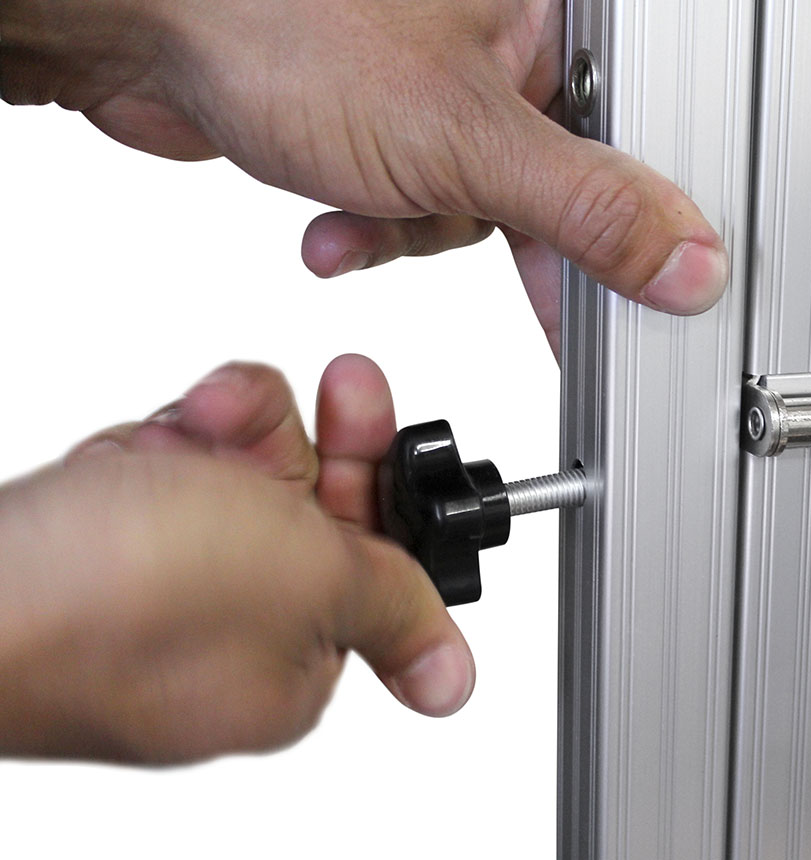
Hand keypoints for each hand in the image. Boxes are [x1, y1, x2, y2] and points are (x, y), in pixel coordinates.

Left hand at [0, 0, 728, 354]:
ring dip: (421, 231)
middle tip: (480, 250)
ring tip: (375, 207)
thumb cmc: (286, 20)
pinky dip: (379, 229)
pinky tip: (341, 218)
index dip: (630, 228)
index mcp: (551, 20)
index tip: (630, 294)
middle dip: (495, 231)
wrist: (143, 27)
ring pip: (481, 211)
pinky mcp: (389, 130)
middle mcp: (503, 49)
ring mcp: (442, 92)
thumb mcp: (470, 141)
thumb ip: (587, 210)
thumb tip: (682, 259)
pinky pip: (419, 210)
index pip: (634, 144)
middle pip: (557, 187)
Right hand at [0, 356, 472, 763]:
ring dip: (238, 429)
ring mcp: (158, 590)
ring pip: (237, 479)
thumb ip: (394, 609)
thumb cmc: (114, 597)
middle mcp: (228, 636)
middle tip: (336, 387)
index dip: (387, 484)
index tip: (382, 421)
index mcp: (292, 665)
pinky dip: (170, 440)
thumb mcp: (308, 582)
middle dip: (312, 439)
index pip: (374, 565)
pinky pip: (167, 475)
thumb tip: (452, 681)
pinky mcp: (99, 548)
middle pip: (308, 511)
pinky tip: (152, 437)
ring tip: (207, 418)